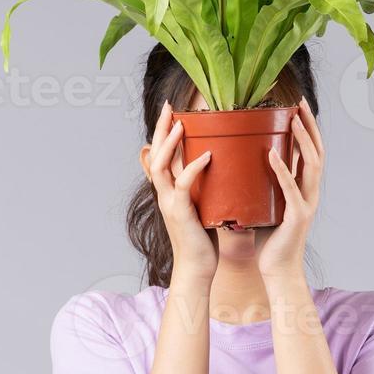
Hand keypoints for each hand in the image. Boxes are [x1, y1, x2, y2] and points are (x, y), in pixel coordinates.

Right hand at [146, 102, 217, 283]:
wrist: (198, 267)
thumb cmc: (204, 238)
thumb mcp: (203, 205)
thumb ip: (204, 186)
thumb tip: (218, 165)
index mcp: (169, 189)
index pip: (160, 154)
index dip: (162, 131)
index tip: (171, 110)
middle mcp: (164, 193)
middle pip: (155, 153)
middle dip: (161, 128)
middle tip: (169, 106)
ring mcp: (169, 202)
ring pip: (161, 166)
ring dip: (170, 143)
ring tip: (181, 124)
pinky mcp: (180, 213)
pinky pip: (182, 185)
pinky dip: (193, 168)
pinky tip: (206, 156)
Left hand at [259, 97, 323, 281]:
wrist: (277, 270)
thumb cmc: (270, 239)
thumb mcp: (268, 205)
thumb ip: (265, 185)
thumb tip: (245, 162)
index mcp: (305, 189)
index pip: (312, 151)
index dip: (308, 128)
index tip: (298, 106)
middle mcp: (311, 193)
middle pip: (317, 151)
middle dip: (310, 126)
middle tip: (300, 103)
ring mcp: (307, 204)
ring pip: (311, 165)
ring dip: (302, 140)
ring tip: (293, 120)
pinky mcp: (297, 216)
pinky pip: (291, 188)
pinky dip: (283, 169)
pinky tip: (273, 154)